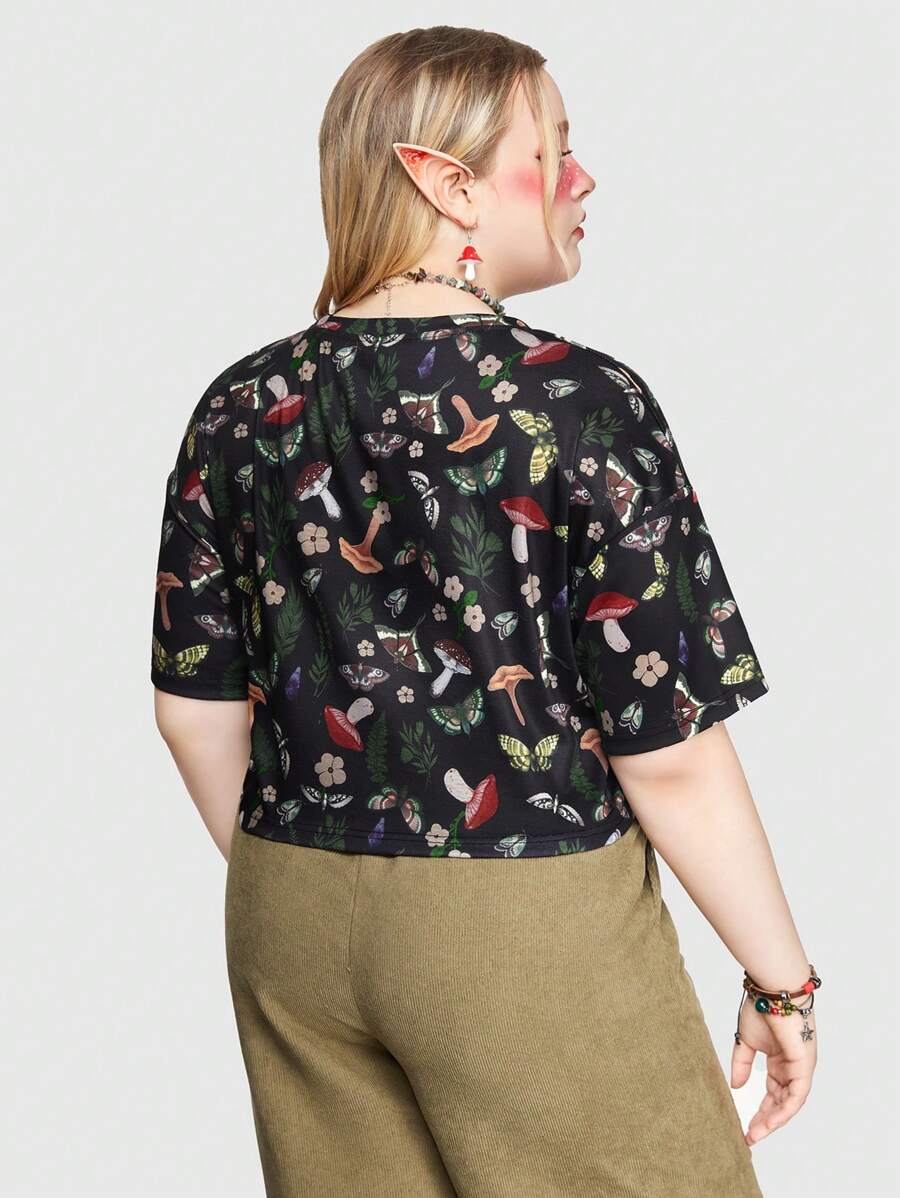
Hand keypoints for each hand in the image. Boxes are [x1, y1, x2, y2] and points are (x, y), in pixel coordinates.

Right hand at [730, 993, 816, 1144]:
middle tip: (749, 1136)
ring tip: (755, 1133)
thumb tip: (735, 1086)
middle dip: (765, 1120)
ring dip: (773, 1120)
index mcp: (780, 1061)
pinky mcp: (805, 1066)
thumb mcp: (745, 1041)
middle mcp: (792, 1068)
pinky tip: (769, 1121)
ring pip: (789, 1103)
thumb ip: (742, 1064)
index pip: (771, 1093)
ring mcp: (801, 1068)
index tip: (744, 1126)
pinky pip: (796, 1095)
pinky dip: (784, 1110)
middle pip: (780, 1102)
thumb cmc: (761, 1008)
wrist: (773, 990)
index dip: (759, 1110)